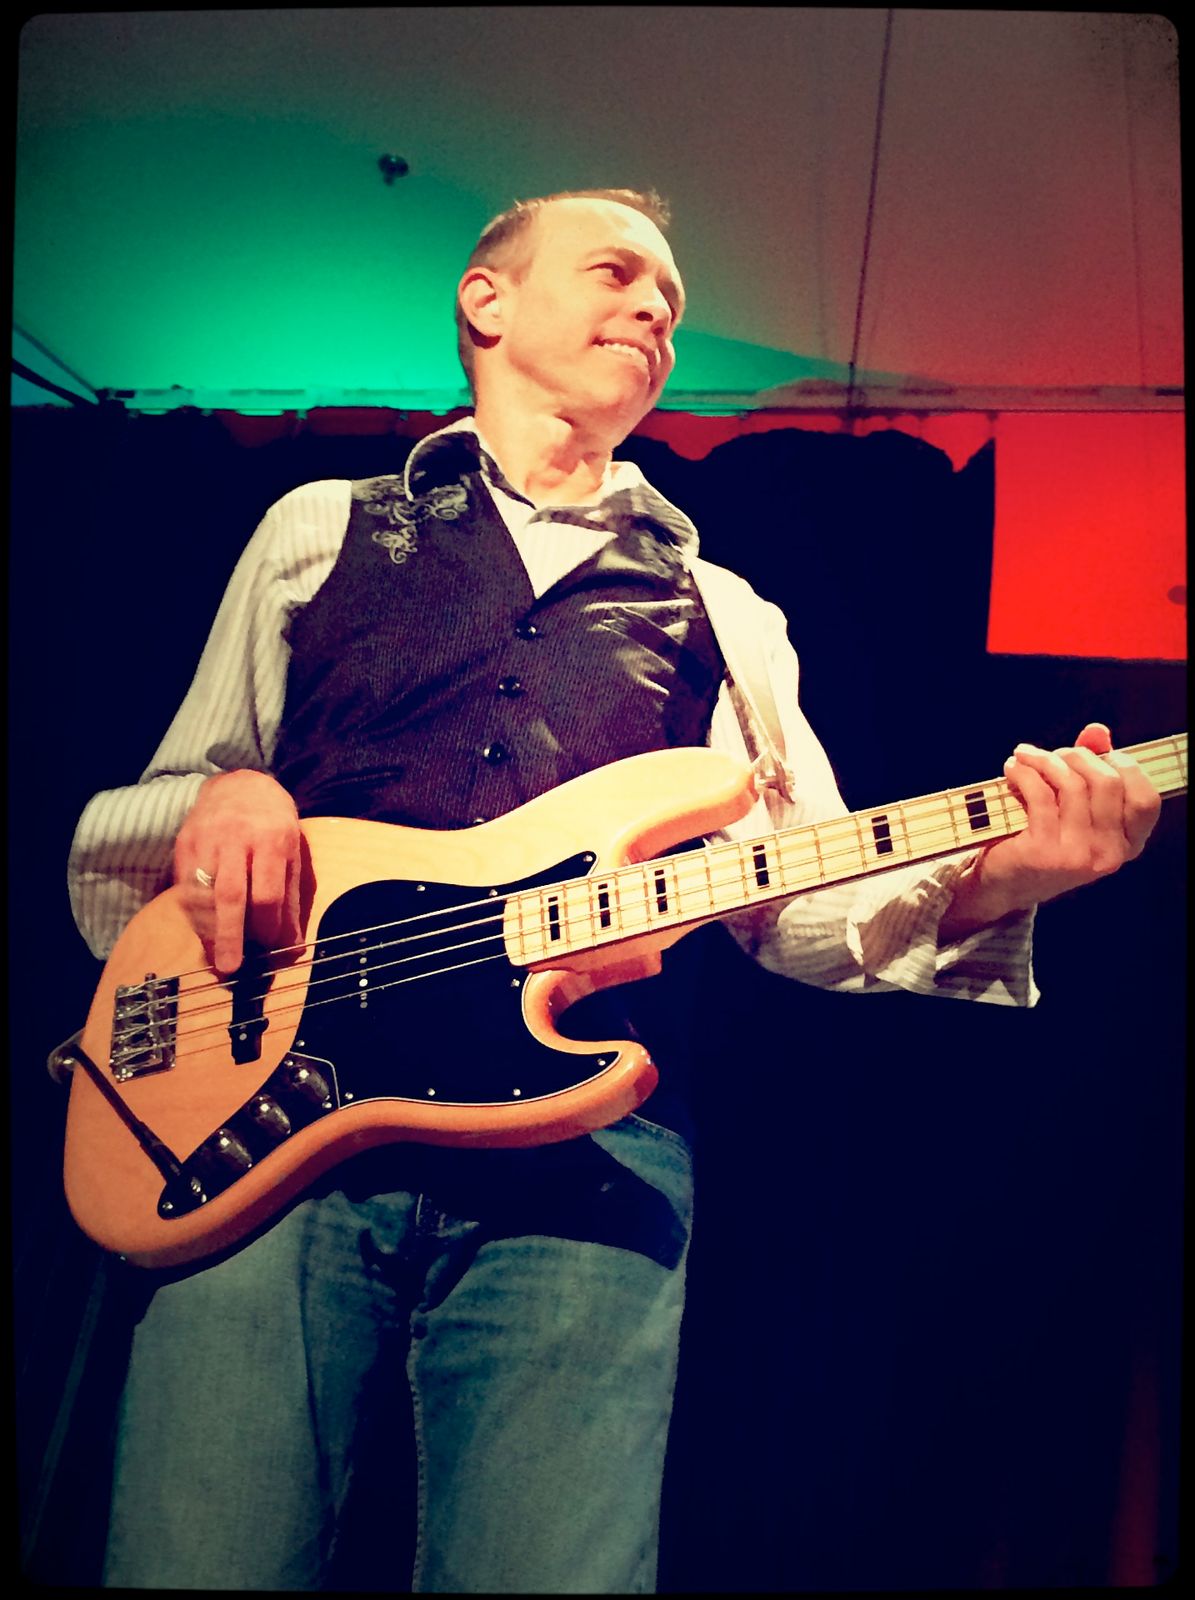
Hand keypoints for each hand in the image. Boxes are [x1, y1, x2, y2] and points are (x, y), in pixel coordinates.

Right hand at [174, 770, 302, 974]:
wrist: (239, 785)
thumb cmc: (273, 825)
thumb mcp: (292, 854)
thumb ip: (292, 899)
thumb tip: (293, 945)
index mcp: (272, 840)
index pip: (267, 893)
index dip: (267, 926)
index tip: (268, 947)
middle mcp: (236, 840)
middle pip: (230, 894)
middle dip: (229, 935)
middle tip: (229, 968)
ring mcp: (206, 840)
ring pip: (202, 893)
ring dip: (208, 929)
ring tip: (215, 956)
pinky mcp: (184, 844)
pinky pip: (185, 886)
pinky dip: (194, 914)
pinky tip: (204, 931)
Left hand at [942, 722, 1161, 934]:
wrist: (1005, 881)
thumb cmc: (1045, 837)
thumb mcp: (1076, 807)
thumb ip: (1092, 768)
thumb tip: (1097, 731)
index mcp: (1128, 844)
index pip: (1147, 800)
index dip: (1125, 767)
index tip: (1097, 753)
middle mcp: (1110, 854)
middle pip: (1108, 782)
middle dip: (1077, 756)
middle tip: (1052, 754)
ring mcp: (1079, 856)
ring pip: (1072, 785)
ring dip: (1045, 760)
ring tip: (1025, 756)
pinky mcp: (1045, 853)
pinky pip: (1040, 796)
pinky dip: (1024, 773)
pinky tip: (1013, 769)